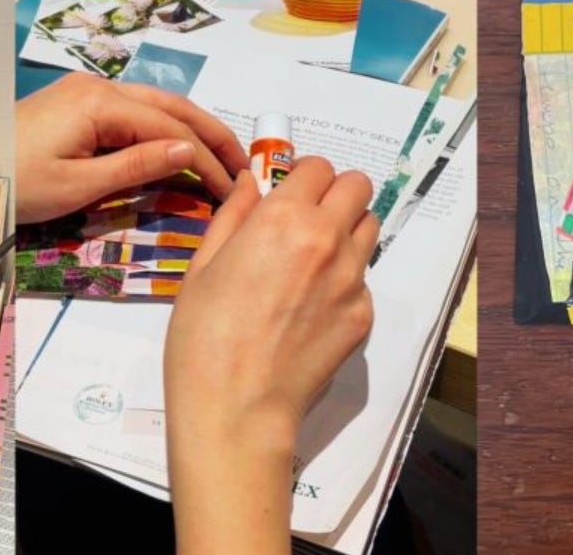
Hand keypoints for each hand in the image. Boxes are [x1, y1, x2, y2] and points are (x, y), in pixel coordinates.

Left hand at [15, 72, 247, 223]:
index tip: (232, 189)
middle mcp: (99, 86)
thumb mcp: (77, 185)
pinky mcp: (79, 101)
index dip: (207, 159)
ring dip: (192, 128)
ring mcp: (88, 90)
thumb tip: (189, 152)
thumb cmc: (15, 184)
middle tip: (244, 165)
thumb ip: (136, 166)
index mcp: (100, 103)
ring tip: (223, 156)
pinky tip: (181, 147)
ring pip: (157, 104)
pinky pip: (136, 110)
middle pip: (172, 106)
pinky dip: (165, 128)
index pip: (171, 129)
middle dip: (212, 134)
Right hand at [164, 158, 376, 551]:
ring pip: (369, 229)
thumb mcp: (203, 265)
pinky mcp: (363, 314)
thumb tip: (252, 183)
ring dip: (347, 230)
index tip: (289, 192)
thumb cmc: (204, 335)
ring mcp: (353, 278)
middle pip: (358, 187)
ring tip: (313, 260)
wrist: (237, 405)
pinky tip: (310, 309)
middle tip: (309, 217)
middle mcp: (328, 239)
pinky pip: (363, 279)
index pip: (318, 166)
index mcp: (284, 217)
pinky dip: (344, 281)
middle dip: (335, 193)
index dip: (303, 175)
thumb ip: (234, 215)